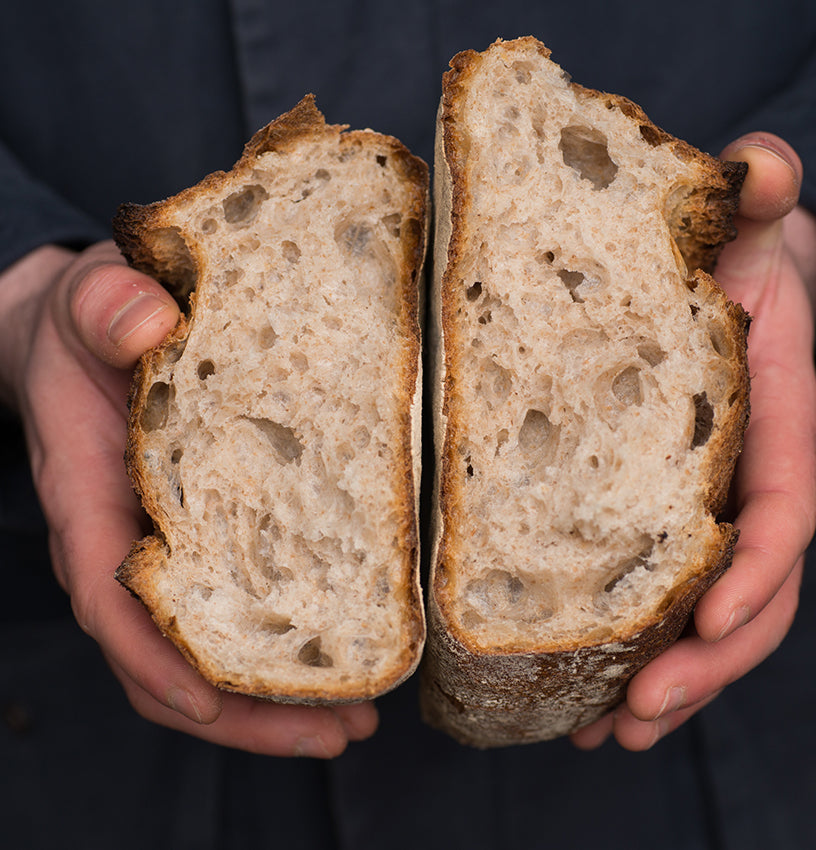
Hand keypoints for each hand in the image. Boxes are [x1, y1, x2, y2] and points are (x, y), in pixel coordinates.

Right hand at [0, 241, 377, 755]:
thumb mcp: (89, 299)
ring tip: (356, 722)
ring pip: (205, 648)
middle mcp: (127, 537)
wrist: (93, 332)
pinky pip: (238, 605)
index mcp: (89, 493)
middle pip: (167, 654)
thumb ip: (103, 305)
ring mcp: (169, 544)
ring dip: (272, 699)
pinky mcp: (211, 532)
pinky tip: (348, 652)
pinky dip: (283, 642)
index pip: (108, 594)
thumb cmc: (87, 325)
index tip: (208, 701)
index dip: (151, 657)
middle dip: (241, 710)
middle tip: (335, 732)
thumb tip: (147, 321)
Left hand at [571, 133, 815, 750]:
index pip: (782, 510)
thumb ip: (753, 196)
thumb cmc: (724, 259)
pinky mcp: (672, 522)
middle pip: (753, 594)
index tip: (710, 619)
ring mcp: (716, 512)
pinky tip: (590, 698)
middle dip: (704, 661)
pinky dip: (636, 655)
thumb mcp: (738, 221)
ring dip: (670, 683)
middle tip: (635, 716)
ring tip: (608, 734)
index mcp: (775, 423)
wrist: (718, 283)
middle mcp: (754, 482)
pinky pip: (666, 602)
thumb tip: (762, 164)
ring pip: (712, 618)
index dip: (755, 570)